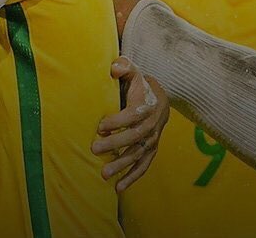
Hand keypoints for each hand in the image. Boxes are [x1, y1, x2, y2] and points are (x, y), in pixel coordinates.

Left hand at [92, 56, 169, 190]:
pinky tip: (119, 188)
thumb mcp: (133, 71)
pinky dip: (132, 178)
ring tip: (104, 174)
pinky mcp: (151, 150)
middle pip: (134, 137)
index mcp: (146, 106)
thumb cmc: (140, 84)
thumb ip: (124, 67)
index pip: (133, 115)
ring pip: (138, 155)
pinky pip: (144, 166)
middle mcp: (151, 125)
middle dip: (115, 144)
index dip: (118, 121)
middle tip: (95, 149)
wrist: (161, 98)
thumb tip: (113, 69)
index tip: (100, 126)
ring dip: (122, 166)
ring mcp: (152, 140)